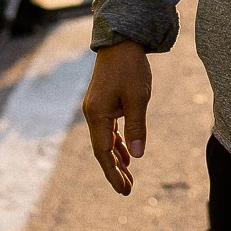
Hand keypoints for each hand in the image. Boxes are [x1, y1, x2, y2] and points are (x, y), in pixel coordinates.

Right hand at [82, 41, 151, 195]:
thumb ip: (136, 127)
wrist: (121, 41)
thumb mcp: (138, 97)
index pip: (103, 152)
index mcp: (98, 114)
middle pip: (102, 150)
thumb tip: (137, 156)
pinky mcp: (103, 103)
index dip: (113, 172)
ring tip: (128, 177)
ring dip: (117, 158)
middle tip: (128, 190)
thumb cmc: (130, 67)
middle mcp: (93, 114)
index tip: (123, 190)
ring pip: (105, 141)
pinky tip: (127, 154)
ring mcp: (96, 108)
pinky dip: (117, 143)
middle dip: (115, 170)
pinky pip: (108, 130)